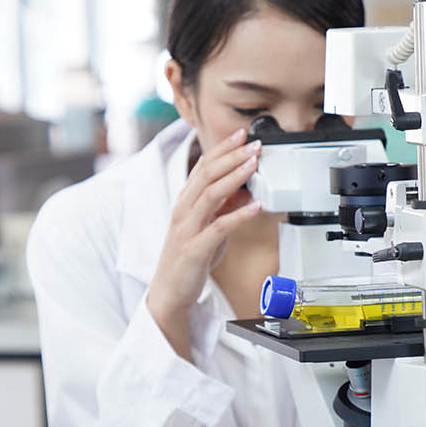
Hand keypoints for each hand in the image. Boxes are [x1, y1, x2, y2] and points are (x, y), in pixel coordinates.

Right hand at [146, 128, 262, 360]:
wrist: (169, 292)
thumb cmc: (188, 260)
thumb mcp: (207, 227)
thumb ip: (222, 207)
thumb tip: (245, 188)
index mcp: (185, 202)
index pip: (202, 166)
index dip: (222, 148)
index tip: (241, 134)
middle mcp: (183, 211)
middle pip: (206, 174)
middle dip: (231, 156)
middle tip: (254, 143)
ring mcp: (187, 229)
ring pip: (210, 195)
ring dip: (234, 177)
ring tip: (254, 164)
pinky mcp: (195, 249)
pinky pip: (219, 227)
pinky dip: (238, 215)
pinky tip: (255, 206)